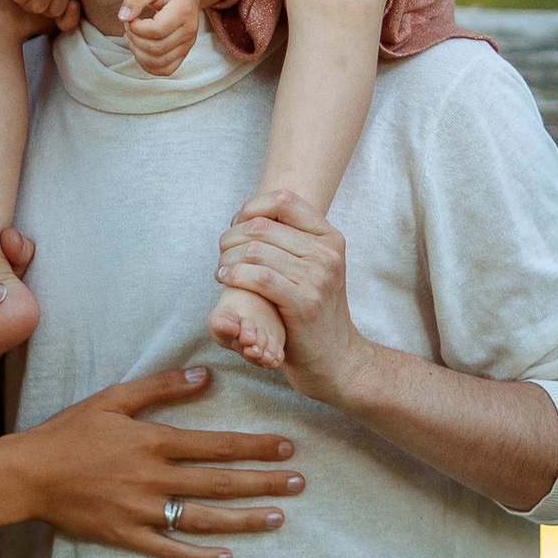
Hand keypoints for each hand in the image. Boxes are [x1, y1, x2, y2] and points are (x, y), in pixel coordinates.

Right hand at [15, 363, 304, 557]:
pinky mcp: (127, 536)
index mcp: (153, 442)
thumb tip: (205, 376)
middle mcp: (153, 479)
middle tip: (299, 484)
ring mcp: (142, 512)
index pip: (216, 445)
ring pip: (204, 519)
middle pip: (219, 483)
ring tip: (278, 519)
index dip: (254, 446)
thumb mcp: (113, 399)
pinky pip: (171, 550)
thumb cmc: (70, 432)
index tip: (287, 446)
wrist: (27, 474)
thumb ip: (161, 387)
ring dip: (244, 519)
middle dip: (263, 483)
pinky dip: (200, 556)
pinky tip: (227, 556)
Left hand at [117, 0, 218, 77]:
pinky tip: (140, 50)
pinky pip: (166, 69)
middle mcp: (189, 30)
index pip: (157, 30)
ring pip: (160, 62)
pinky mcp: (184, 52)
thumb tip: (123, 17)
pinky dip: (149, 65)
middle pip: (157, 48)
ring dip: (139, 53)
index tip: (130, 18)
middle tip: (129, 26)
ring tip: (132, 38)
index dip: (136, 28)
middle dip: (135, 40)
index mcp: (183, 10)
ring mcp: (188, 44)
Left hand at [212, 194, 371, 406]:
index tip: (237, 225)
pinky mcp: (305, 303)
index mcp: (330, 237)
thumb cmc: (313, 309)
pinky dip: (235, 275)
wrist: (335, 358)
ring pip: (256, 251)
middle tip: (222, 252)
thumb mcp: (313, 267)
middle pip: (263, 226)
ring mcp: (318, 278)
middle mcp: (327, 253)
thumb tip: (245, 215)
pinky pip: (260, 277)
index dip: (252, 207)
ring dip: (228, 257)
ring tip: (221, 269)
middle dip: (232, 236)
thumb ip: (289, 240)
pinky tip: (225, 279)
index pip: (284, 200)